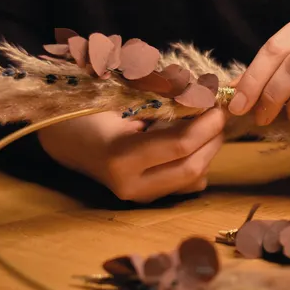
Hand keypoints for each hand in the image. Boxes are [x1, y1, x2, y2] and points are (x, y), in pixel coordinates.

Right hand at [37, 108, 224, 202]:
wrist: (69, 139)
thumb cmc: (92, 108)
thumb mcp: (123, 95)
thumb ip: (163, 96)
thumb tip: (204, 92)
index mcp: (120, 157)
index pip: (179, 145)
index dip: (207, 124)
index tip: (220, 103)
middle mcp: (131, 185)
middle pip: (193, 167)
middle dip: (213, 138)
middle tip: (219, 112)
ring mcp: (141, 196)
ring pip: (194, 178)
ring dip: (209, 149)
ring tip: (206, 123)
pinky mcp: (150, 198)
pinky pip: (188, 183)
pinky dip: (198, 160)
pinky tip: (193, 140)